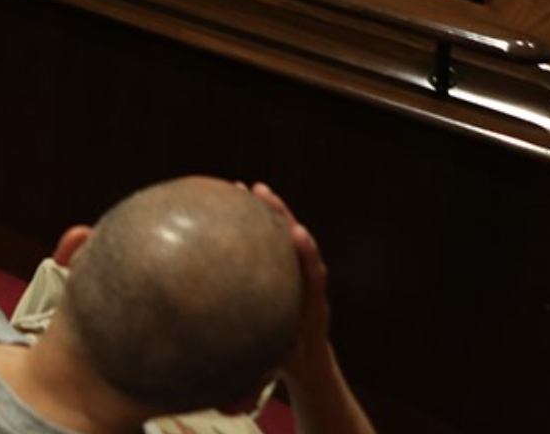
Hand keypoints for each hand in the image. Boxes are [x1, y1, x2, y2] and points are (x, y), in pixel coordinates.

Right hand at [250, 184, 332, 379]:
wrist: (310, 362)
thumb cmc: (293, 362)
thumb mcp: (281, 361)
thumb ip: (267, 353)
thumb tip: (235, 354)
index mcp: (312, 304)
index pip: (314, 273)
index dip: (307, 251)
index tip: (297, 232)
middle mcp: (309, 282)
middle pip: (299, 242)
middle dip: (281, 214)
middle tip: (260, 191)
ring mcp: (299, 274)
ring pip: (287, 236)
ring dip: (270, 211)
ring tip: (244, 188)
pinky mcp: (289, 270)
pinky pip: (276, 242)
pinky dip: (261, 223)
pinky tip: (237, 209)